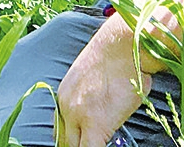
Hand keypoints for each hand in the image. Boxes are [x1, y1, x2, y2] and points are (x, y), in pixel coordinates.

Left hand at [54, 16, 152, 146]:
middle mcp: (65, 107)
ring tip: (94, 142)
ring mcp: (79, 117)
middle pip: (64, 140)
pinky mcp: (96, 126)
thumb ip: (85, 98)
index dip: (70, 140)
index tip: (78, 141)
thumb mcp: (90, 78)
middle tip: (87, 143)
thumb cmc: (117, 57)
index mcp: (63, 95)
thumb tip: (96, 114)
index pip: (60, 129)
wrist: (123, 47)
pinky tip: (106, 143)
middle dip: (74, 145)